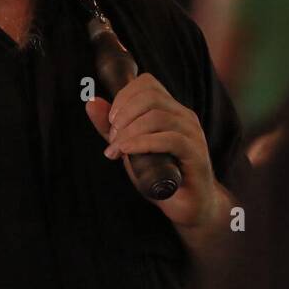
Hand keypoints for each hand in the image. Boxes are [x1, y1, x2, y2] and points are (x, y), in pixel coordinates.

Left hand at [84, 73, 226, 231]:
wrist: (188, 205)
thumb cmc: (160, 174)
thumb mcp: (129, 147)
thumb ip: (111, 127)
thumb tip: (92, 101)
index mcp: (170, 109)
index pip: (146, 83)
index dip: (123, 97)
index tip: (111, 121)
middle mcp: (184, 116)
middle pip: (150, 96)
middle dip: (123, 114)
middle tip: (113, 138)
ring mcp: (192, 133)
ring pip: (157, 117)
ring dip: (129, 132)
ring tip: (117, 150)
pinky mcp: (196, 153)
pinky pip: (170, 139)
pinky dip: (143, 143)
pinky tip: (128, 152)